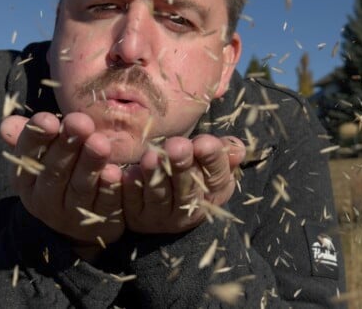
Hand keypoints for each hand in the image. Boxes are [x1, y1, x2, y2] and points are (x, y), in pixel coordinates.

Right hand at [0, 112, 123, 259]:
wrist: (85, 224)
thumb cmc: (63, 172)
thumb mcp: (44, 155)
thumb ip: (33, 136)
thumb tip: (6, 125)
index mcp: (26, 180)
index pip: (27, 156)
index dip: (37, 137)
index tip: (49, 119)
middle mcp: (46, 200)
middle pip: (55, 171)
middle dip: (67, 145)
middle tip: (80, 122)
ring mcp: (73, 214)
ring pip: (80, 186)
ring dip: (90, 163)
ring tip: (100, 143)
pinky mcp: (101, 222)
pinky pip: (105, 204)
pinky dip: (109, 188)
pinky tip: (115, 172)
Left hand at [122, 134, 244, 233]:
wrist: (155, 202)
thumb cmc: (189, 169)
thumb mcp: (209, 161)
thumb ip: (222, 152)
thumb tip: (237, 149)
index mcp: (212, 194)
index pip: (216, 177)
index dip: (211, 160)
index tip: (204, 142)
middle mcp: (188, 211)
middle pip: (187, 189)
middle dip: (182, 167)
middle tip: (177, 146)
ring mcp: (160, 217)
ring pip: (158, 196)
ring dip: (154, 176)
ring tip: (151, 156)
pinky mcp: (135, 218)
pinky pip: (130, 202)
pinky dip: (128, 187)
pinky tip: (124, 172)